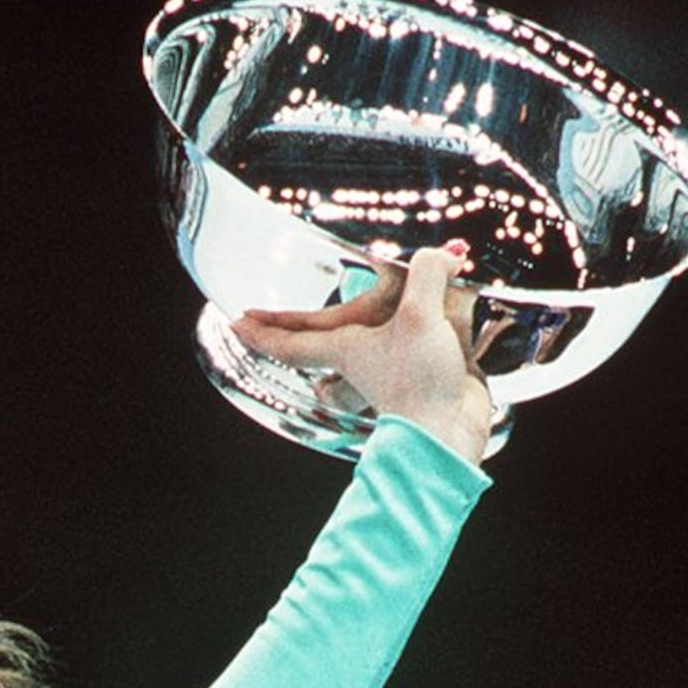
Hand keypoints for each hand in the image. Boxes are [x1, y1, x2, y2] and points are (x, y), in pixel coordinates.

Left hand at [232, 243, 503, 466]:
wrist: (451, 431)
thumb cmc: (419, 383)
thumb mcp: (420, 316)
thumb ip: (428, 273)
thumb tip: (445, 256)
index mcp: (346, 346)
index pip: (292, 338)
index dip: (264, 330)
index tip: (236, 322)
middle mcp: (364, 355)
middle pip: (320, 336)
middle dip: (297, 325)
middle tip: (266, 315)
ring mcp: (394, 363)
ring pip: (368, 338)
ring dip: (362, 322)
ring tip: (356, 302)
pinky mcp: (426, 368)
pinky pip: (416, 339)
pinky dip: (422, 321)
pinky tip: (435, 309)